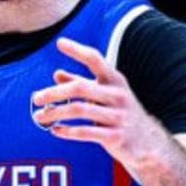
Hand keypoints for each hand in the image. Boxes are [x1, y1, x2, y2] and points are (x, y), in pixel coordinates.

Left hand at [32, 37, 171, 172]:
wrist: (148, 142)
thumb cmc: (121, 113)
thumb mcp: (106, 95)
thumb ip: (82, 83)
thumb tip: (57, 73)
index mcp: (115, 80)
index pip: (95, 59)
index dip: (77, 50)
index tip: (59, 43)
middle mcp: (118, 95)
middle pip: (80, 88)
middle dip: (54, 92)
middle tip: (36, 98)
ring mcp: (118, 116)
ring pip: (79, 110)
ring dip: (55, 113)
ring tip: (39, 117)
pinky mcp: (115, 136)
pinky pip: (86, 132)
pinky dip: (67, 131)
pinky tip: (55, 131)